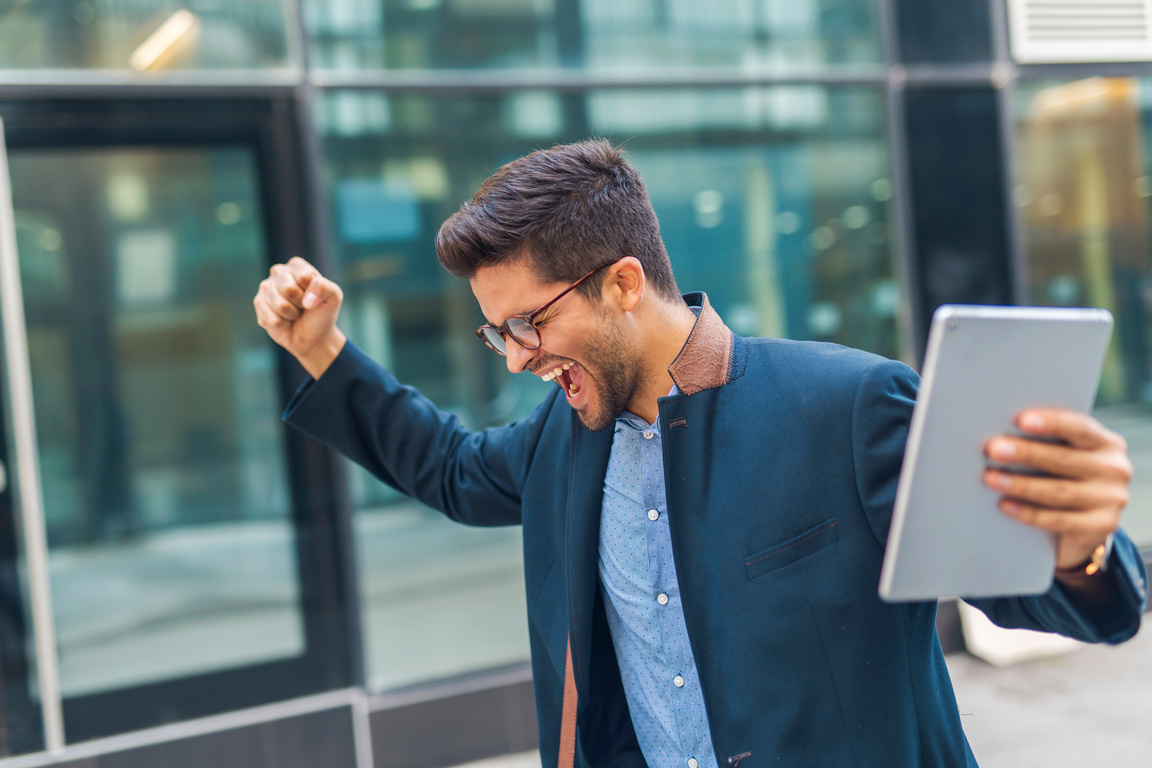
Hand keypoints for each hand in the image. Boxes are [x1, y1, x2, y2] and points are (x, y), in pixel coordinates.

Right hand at [254, 257, 346, 377]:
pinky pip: (272, 319)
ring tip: (295, 313)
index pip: (303, 277)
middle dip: (301, 304)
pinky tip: (285, 321)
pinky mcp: (259, 304)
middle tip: (303, 306)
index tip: (315, 297)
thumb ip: (324, 288)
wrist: (312, 336)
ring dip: (292, 315)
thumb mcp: (333, 297)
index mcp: (297, 266)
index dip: (313, 292)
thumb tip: (307, 300)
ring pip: (280, 305)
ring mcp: (266, 287)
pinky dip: (283, 324)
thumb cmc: (322, 313)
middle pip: (289, 289)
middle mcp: (278, 272)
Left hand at [982, 409, 1130, 573]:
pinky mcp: (1102, 526)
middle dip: (1025, 453)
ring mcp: (1112, 499)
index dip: (1050, 423)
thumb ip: (1046, 442)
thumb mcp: (1063, 455)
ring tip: (990, 478)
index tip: (1020, 420)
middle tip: (993, 449)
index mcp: (1106, 442)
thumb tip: (1001, 435)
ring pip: (1059, 491)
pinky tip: (1004, 505)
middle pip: (1064, 459)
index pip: (1079, 427)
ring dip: (1020, 484)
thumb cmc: (1062, 476)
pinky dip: (1028, 513)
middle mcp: (1115, 469)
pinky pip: (1059, 520)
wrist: (1084, 523)